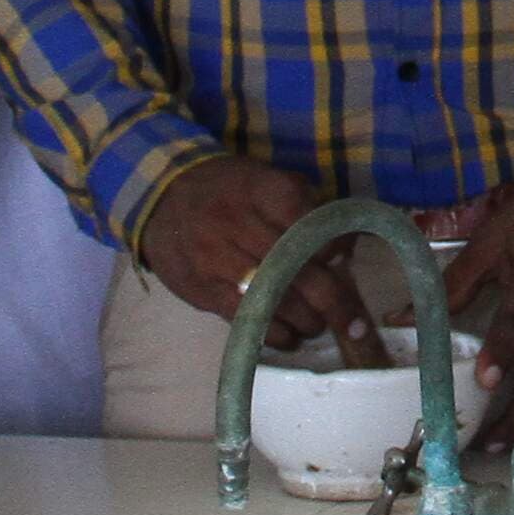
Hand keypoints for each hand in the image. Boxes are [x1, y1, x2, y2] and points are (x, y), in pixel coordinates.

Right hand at [136, 154, 377, 353]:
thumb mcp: (265, 178)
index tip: (343, 261)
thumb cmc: (227, 189)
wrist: (161, 197)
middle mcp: (237, 224)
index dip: (332, 249)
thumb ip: (306, 206)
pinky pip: (246, 320)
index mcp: (259, 190)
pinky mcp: (203, 290)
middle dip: (332, 301)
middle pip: (296, 269)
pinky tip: (290, 336)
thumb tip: (346, 245)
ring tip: (318, 325)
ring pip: (274, 300)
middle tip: (351, 320)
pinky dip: (275, 334)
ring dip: (306, 321)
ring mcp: (217, 260)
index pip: (307, 224)